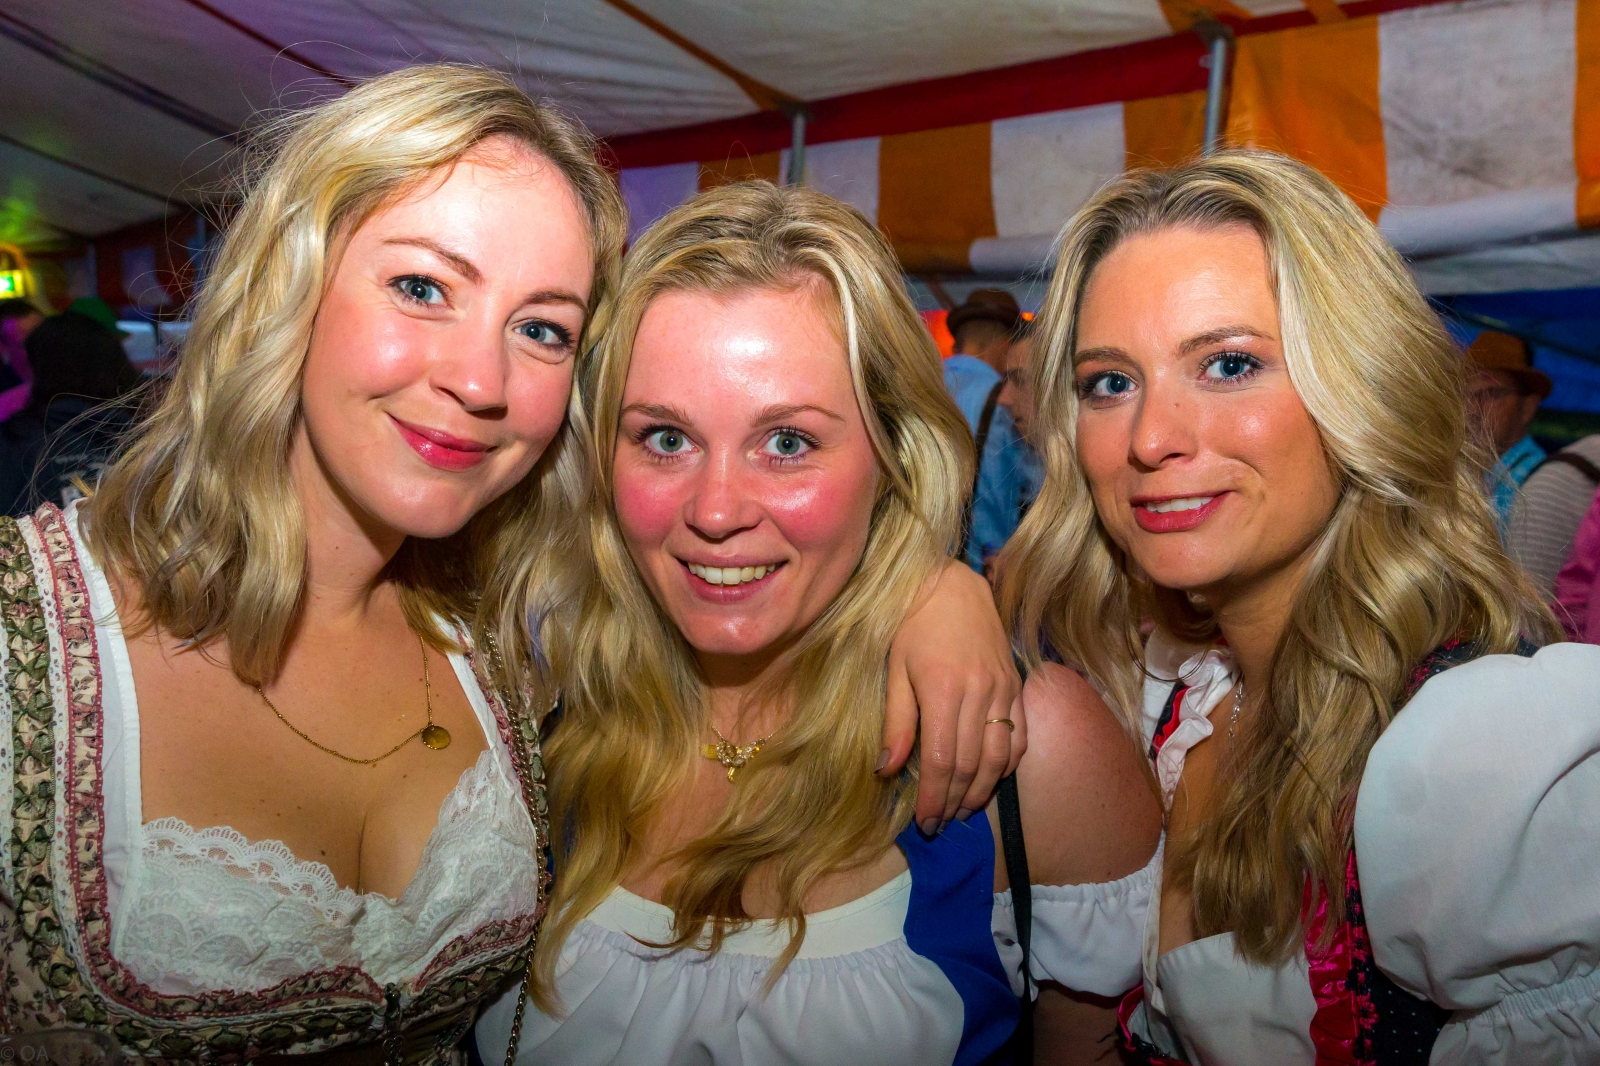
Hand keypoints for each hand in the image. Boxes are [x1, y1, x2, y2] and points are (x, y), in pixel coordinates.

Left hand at [881, 559, 1025, 833]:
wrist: (952, 583)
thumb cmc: (912, 623)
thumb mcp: (893, 668)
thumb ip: (895, 721)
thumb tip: (888, 771)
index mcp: (943, 689)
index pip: (942, 760)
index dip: (934, 797)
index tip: (924, 822)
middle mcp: (979, 692)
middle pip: (972, 765)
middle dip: (955, 801)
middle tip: (940, 823)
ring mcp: (1003, 689)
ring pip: (1000, 757)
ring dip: (983, 791)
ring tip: (963, 810)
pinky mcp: (1017, 685)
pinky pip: (1020, 736)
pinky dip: (1008, 765)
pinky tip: (991, 779)